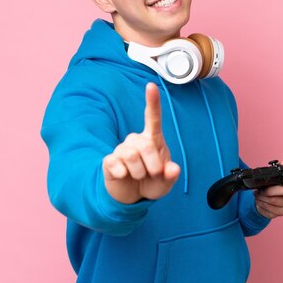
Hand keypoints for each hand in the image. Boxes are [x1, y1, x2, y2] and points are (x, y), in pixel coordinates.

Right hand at [102, 83, 180, 203]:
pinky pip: (117, 165)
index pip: (153, 118)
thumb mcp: (165, 183)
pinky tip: (124, 176)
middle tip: (153, 174)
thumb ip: (171, 176)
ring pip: (131, 156)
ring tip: (139, 176)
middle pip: (145, 145)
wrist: (131, 196)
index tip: (151, 85)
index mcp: (152, 140)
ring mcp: (121, 149)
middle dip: (153, 166)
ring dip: (139, 172)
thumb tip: (173, 169)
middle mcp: (136, 141)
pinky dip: (124, 175)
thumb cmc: (151, 183)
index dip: (152, 102)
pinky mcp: (109, 160)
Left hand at [254, 161, 282, 218]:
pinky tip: (259, 201)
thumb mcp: (273, 176)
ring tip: (257, 194)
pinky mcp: (281, 212)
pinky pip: (270, 209)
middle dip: (269, 189)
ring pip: (274, 201)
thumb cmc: (272, 186)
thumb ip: (277, 168)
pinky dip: (261, 204)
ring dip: (262, 197)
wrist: (267, 200)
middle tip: (260, 189)